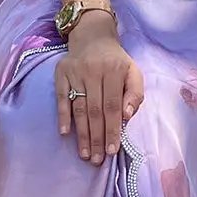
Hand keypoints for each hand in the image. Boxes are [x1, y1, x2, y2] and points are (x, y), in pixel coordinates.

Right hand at [54, 14, 143, 164]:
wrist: (92, 35)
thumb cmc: (116, 60)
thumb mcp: (133, 71)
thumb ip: (136, 93)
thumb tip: (126, 116)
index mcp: (115, 71)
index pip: (113, 106)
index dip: (112, 130)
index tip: (112, 150)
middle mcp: (94, 72)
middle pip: (96, 111)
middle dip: (97, 138)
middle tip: (97, 160)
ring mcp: (76, 73)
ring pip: (79, 108)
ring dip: (81, 134)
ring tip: (85, 154)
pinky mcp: (61, 74)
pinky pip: (61, 98)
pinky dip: (63, 116)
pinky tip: (65, 134)